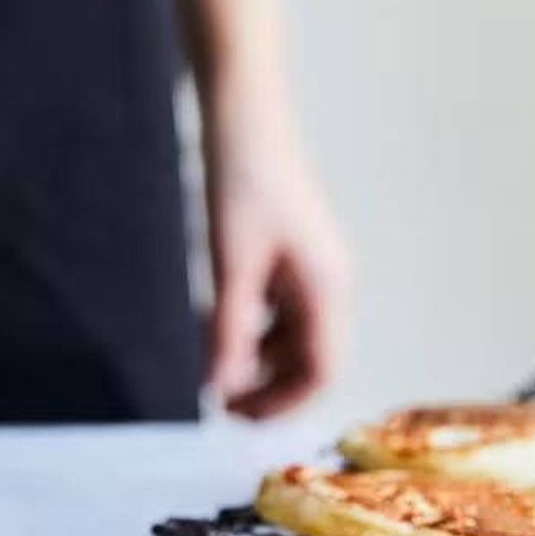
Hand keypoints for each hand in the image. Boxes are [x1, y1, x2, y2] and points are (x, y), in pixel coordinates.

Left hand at [203, 103, 351, 418]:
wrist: (245, 118)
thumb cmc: (242, 182)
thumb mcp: (229, 264)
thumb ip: (227, 329)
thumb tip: (219, 387)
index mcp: (326, 289)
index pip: (321, 370)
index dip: (282, 403)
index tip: (236, 417)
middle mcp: (327, 284)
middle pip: (308, 358)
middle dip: (266, 386)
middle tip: (215, 401)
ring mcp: (310, 270)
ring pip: (289, 337)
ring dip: (253, 358)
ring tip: (206, 365)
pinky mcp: (289, 256)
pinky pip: (276, 310)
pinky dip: (248, 327)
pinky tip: (211, 327)